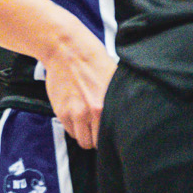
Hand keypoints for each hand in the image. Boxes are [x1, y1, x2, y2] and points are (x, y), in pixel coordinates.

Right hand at [39, 20, 115, 149]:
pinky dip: (74, 127)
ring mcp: (74, 113)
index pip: (112, 136)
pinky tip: (78, 114)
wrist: (68, 49)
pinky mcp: (60, 111)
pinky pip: (69, 130)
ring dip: (85, 134)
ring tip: (89, 122)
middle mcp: (91, 112)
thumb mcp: (115, 79)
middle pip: (95, 143)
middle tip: (100, 129)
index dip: (113, 137)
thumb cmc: (95, 61)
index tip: (114, 135)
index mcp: (108, 105)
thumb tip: (132, 116)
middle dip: (98, 138)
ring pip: (81, 139)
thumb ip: (120, 100)